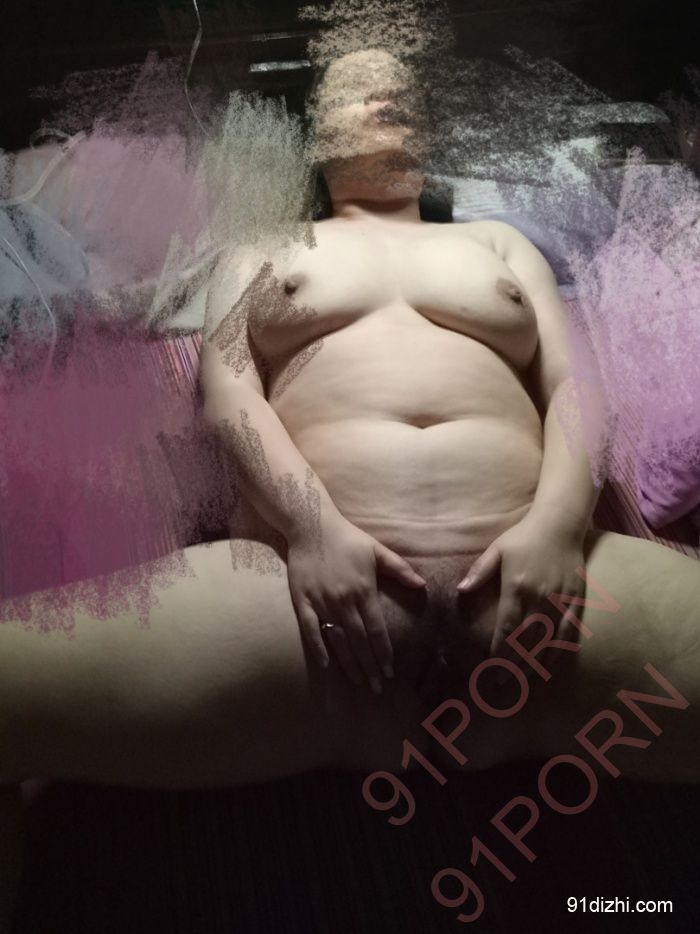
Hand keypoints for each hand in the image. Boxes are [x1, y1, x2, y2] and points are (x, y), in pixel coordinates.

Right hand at [286, 512, 425, 691]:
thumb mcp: (377, 550)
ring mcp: (322, 602)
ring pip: (337, 639)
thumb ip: (400, 569)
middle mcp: (344, 601)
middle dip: (369, 666)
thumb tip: (422, 585)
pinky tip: (325, 664)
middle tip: (377, 687)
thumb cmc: (347, 538)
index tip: (390, 671)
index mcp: (364, 591)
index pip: (376, 630)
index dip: (383, 652)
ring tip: (358, 681)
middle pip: (359, 641)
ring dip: (348, 663)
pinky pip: (310, 629)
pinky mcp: (303, 601)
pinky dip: (318, 647)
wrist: (311, 526)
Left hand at [457, 507, 585, 669]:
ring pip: (549, 640)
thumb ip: (479, 572)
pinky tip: (552, 662)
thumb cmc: (523, 536)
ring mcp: (561, 600)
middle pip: (527, 640)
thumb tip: (460, 591)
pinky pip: (570, 631)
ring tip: (523, 679)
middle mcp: (540, 598)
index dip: (500, 651)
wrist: (560, 523)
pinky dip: (561, 649)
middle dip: (514, 664)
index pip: (507, 628)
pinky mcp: (577, 599)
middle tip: (502, 683)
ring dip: (536, 662)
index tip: (491, 667)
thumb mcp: (496, 550)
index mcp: (517, 587)